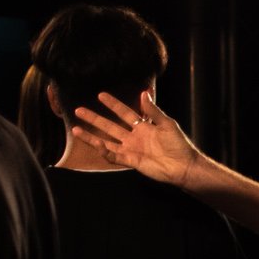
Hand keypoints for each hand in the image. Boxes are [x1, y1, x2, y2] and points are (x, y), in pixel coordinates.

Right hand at [72, 90, 198, 186]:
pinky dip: (104, 151)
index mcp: (143, 126)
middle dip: (94, 118)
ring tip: (75, 129)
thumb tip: (143, 93)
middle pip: (110, 126)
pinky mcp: (131, 161)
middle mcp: (134, 137)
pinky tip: (96, 144)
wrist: (184, 166)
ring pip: (106, 141)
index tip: (100, 95)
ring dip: (91, 136)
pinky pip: (114, 156)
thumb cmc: (179, 145)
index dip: (113, 104)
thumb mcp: (167, 124)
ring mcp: (131, 149)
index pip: (124, 113)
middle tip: (78, 110)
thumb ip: (153, 111)